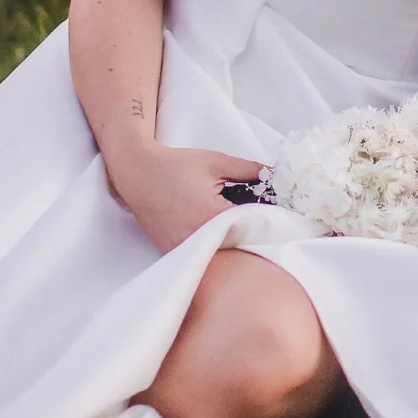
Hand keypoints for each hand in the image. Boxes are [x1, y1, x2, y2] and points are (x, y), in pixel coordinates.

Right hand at [108, 144, 264, 253]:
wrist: (137, 172)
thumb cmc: (175, 166)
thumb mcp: (217, 162)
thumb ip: (250, 169)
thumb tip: (273, 174)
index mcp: (212, 215)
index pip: (251, 226)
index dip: (268, 221)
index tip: (280, 217)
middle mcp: (197, 237)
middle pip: (237, 245)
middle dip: (252, 235)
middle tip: (264, 225)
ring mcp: (183, 248)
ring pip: (219, 255)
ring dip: (232, 245)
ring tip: (243, 232)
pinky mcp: (172, 251)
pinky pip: (200, 255)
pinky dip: (213, 248)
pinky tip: (220, 236)